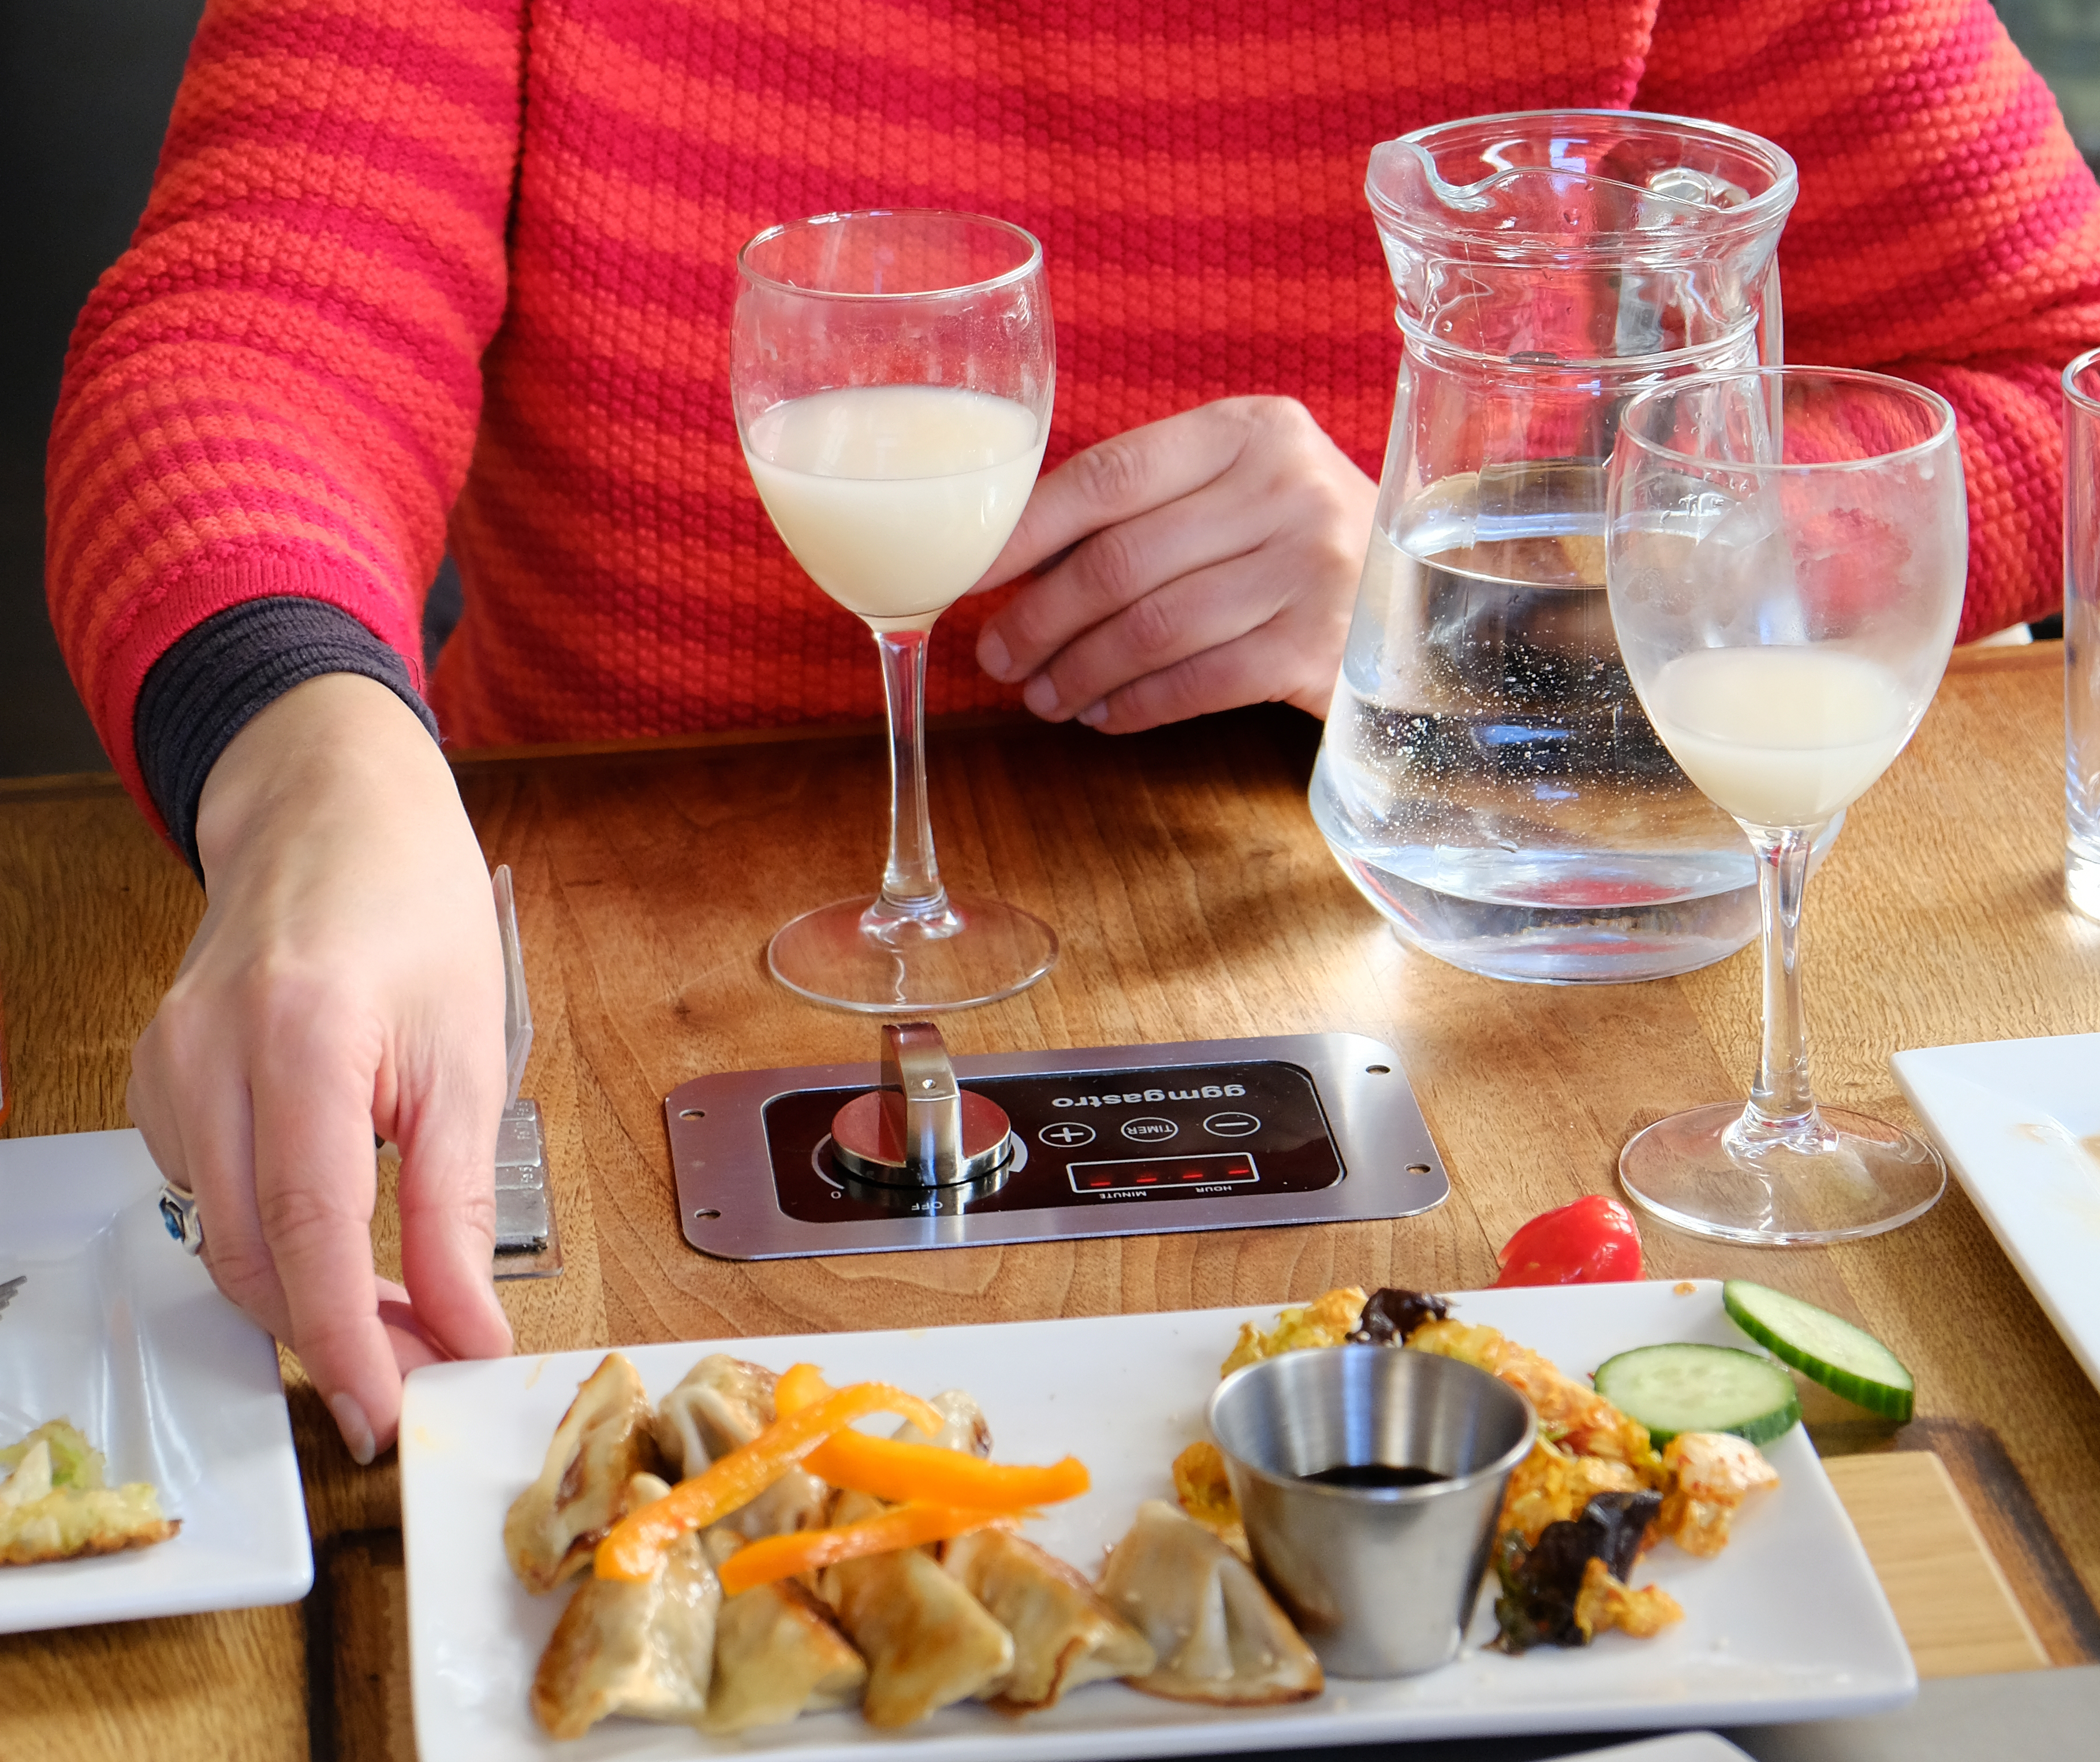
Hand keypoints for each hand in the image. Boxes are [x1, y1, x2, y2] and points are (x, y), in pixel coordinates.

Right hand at [127, 674, 512, 1462]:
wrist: (335, 817)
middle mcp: (206, 1055)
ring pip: (221, 1236)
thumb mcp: (470, 1058)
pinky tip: (338, 1241)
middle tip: (418, 1378)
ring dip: (302, 1295)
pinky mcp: (155, 1080)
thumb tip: (467, 1334)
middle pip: (248, 1253)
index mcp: (298, 1037)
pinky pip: (206, 1194)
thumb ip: (456, 1207)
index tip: (391, 1415)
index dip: (347, 1343)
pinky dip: (271, 1239)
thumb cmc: (415, 916)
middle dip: (330, 1338)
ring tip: (400, 1317)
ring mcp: (164, 1067)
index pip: (306, 1232)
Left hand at [972, 397, 1375, 731]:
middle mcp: (1288, 488)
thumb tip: (1010, 563)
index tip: (970, 575)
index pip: (1109, 475)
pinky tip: (1102, 717)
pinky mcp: (1322, 648)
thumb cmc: (1299, 546)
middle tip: (997, 656)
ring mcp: (1313, 569)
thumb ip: (1149, 508)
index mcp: (1251, 430)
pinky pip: (1197, 684)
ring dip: (1078, 672)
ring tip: (1041, 696)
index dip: (1023, 531)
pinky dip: (1135, 706)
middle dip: (1038, 619)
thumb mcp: (1238, 494)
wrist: (1432, 605)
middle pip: (1120, 561)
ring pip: (1150, 629)